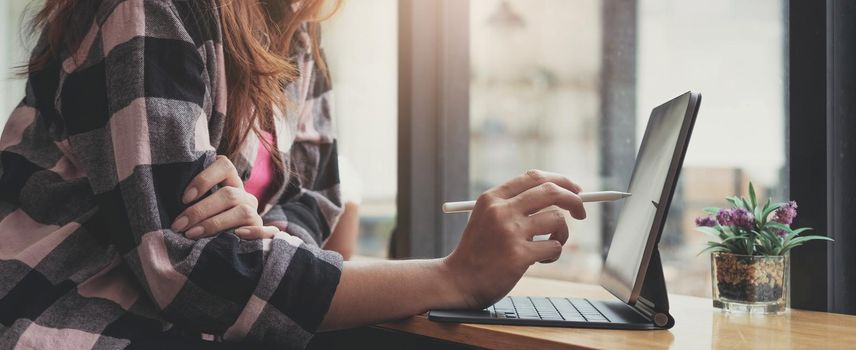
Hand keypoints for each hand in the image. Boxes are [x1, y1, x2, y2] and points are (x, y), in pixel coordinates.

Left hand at [171, 155, 276, 239]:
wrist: (219, 251)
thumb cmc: (198, 222)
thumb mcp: (194, 206)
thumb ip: (188, 199)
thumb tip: (164, 197)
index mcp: (229, 181)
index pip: (224, 165)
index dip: (204, 179)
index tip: (184, 198)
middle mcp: (244, 195)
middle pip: (228, 194)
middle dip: (200, 210)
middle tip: (179, 225)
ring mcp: (254, 213)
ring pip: (242, 211)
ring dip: (215, 223)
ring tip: (192, 235)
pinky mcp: (261, 231)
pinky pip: (264, 231)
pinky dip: (252, 233)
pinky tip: (235, 237)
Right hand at [442, 170, 585, 308]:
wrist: (458, 281)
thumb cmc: (479, 250)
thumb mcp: (487, 218)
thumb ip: (515, 204)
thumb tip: (560, 193)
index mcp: (493, 198)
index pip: (534, 177)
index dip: (560, 180)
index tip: (575, 190)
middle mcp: (501, 210)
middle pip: (551, 191)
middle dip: (574, 199)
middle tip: (581, 212)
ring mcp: (510, 232)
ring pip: (557, 219)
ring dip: (561, 234)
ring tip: (548, 245)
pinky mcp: (519, 255)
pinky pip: (554, 247)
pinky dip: (553, 254)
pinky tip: (538, 260)